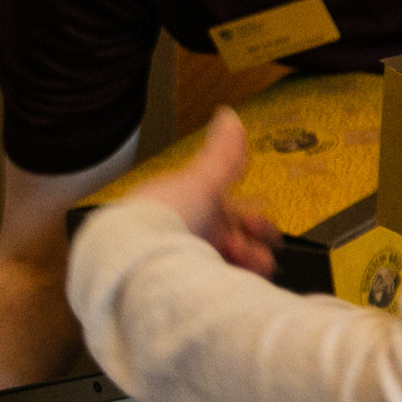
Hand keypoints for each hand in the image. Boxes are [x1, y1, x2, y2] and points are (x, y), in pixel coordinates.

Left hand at [123, 108, 281, 275]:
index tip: (267, 232)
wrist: (135, 259)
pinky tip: (235, 286)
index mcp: (190, 207)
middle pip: (233, 243)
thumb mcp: (201, 181)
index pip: (231, 214)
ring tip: (248, 273)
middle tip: (262, 259)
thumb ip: (222, 155)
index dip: (255, 222)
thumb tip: (229, 113)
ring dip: (246, 268)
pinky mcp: (182, 288)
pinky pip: (215, 287)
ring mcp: (184, 261)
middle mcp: (186, 234)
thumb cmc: (164, 216)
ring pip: (227, 266)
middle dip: (254, 248)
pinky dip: (230, 285)